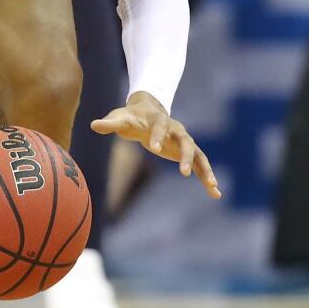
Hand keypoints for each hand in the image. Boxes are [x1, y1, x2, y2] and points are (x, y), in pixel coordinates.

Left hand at [91, 91, 220, 198]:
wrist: (147, 113)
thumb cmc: (131, 116)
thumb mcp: (120, 118)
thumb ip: (109, 123)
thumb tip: (93, 125)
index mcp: (159, 119)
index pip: (160, 126)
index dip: (158, 136)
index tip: (154, 148)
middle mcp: (176, 129)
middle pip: (185, 141)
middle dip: (185, 156)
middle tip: (183, 173)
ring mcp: (184, 141)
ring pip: (197, 155)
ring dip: (205, 170)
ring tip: (213, 186)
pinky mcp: (186, 152)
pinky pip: (200, 165)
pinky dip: (207, 178)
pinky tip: (215, 194)